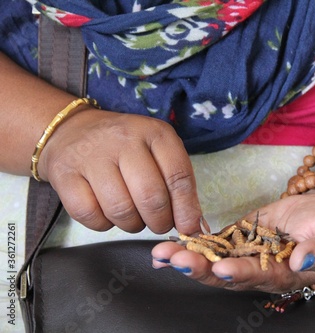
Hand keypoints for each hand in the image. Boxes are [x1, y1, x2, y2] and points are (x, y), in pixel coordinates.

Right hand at [38, 108, 202, 234]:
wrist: (72, 130)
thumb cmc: (125, 147)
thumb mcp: (158, 152)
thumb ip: (178, 185)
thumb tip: (196, 227)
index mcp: (154, 133)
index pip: (179, 176)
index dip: (187, 209)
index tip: (189, 229)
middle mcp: (124, 140)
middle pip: (151, 197)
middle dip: (160, 222)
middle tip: (158, 224)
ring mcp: (92, 156)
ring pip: (122, 210)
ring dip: (132, 225)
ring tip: (133, 216)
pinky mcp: (65, 175)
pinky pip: (91, 216)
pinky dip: (104, 224)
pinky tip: (107, 213)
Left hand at [151, 191, 314, 293]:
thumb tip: (303, 260)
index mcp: (284, 275)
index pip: (259, 277)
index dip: (241, 274)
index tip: (223, 268)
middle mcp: (260, 269)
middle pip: (227, 274)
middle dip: (201, 268)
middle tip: (176, 261)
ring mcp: (248, 252)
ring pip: (215, 258)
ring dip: (188, 256)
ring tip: (161, 254)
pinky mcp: (241, 235)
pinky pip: (215, 241)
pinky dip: (194, 242)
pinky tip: (171, 244)